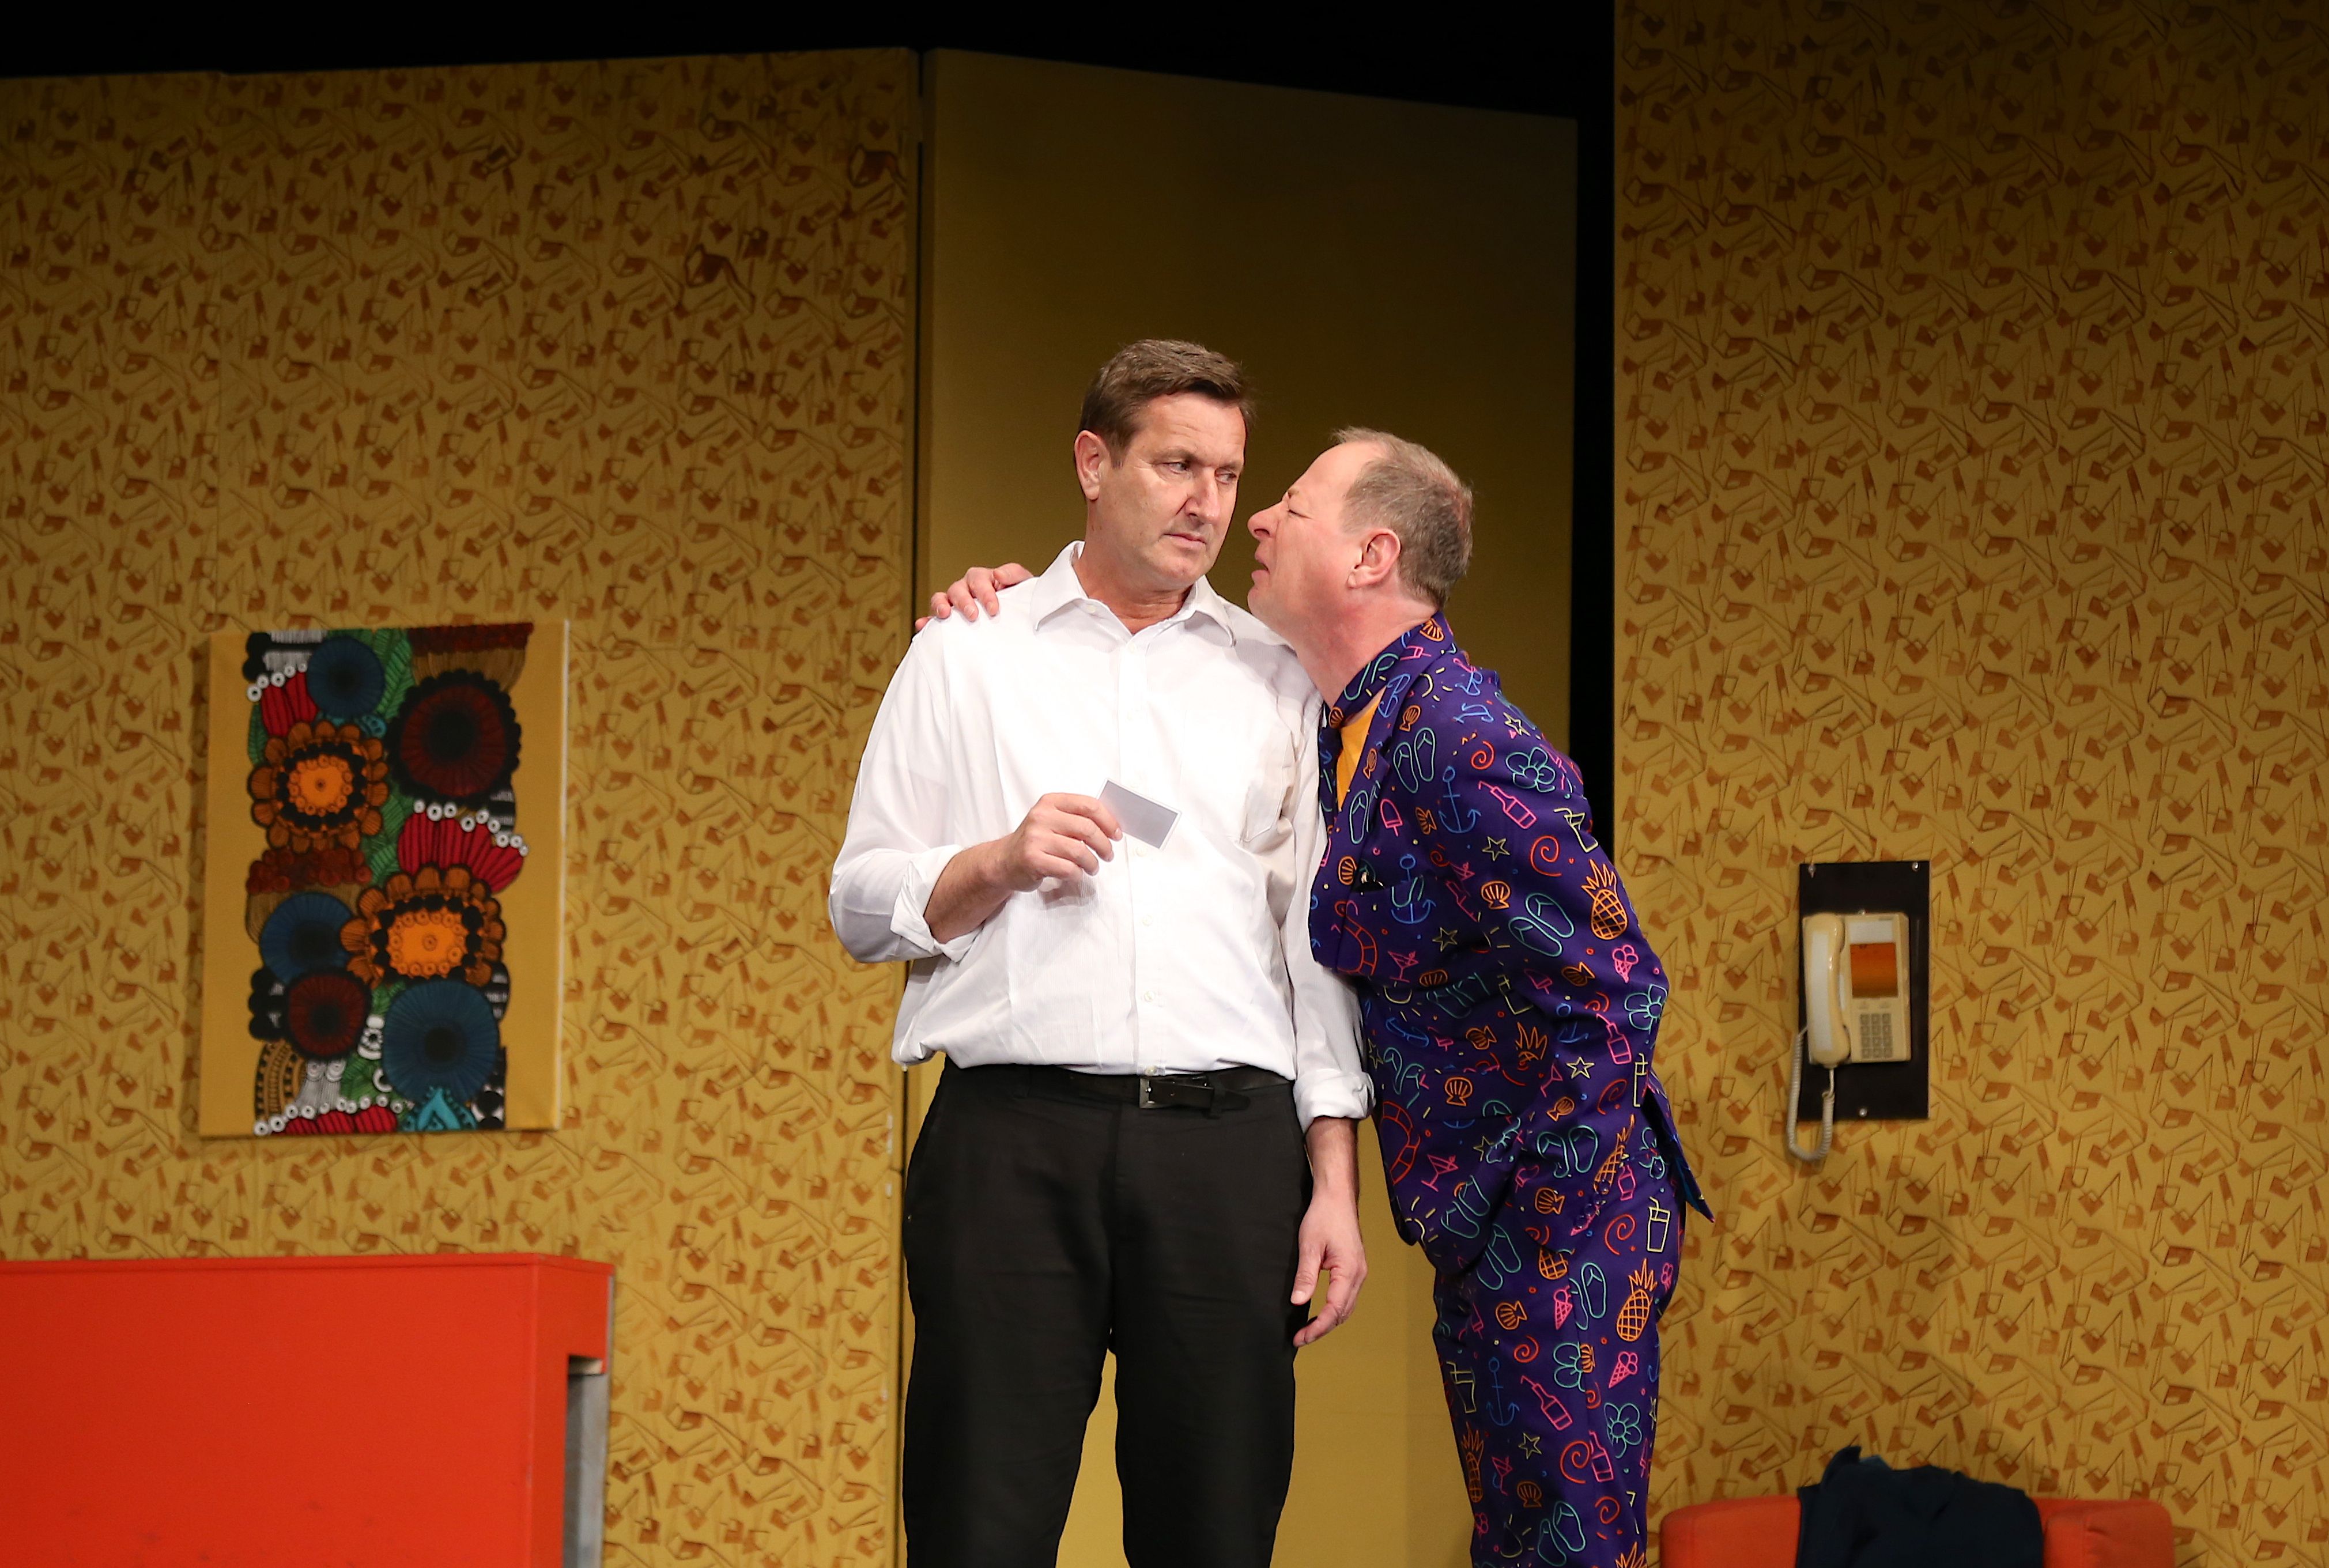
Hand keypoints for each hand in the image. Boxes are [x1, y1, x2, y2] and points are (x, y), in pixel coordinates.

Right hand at [916, 561, 1032, 629]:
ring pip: (941, 598)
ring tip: (944, 615)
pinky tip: (923, 625)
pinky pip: (933, 618)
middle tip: (972, 615)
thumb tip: (998, 574)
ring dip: (940, 605)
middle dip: (964, 602)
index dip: (985, 593)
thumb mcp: (1023, 584)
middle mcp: (966, 589)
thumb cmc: (1019, 600)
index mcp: (983, 579)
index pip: (979, 580)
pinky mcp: (950, 619)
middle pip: (958, 589)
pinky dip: (927, 621)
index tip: (994, 609)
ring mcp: (956, 604)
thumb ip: (1014, 574)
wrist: (1021, 617)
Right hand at [991, 792, 1122, 886]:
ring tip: (1092, 867)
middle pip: (1088, 829)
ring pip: (1080, 851)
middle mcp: (1041, 816)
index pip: (1089, 805)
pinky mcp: (1033, 859)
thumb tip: (1110, 826)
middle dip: (1104, 845)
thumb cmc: (1034, 841)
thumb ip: (1076, 819)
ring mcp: (1035, 838)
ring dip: (1092, 863)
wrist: (1003, 861)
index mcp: (1050, 802)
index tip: (1116, 834)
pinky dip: (1077, 874)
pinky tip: (1076, 874)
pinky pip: (1068, 869)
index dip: (1108, 821)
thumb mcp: (1052, 820)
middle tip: (1108, 854)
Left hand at [1292, 1117, 1366, 1346]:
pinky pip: (1347, 1296)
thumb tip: (1298, 1301)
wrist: (1337, 1196)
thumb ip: (1306, 1275)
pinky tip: (1320, 1312)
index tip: (1300, 1337)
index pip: (1334, 1309)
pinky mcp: (1354, 1268)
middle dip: (1323, 1328)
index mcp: (1350, 1271)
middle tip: (1299, 1338)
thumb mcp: (1309, 1245)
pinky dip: (1335, 1309)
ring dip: (1329, 1321)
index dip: (1318, 1327)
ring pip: (1347, 1307)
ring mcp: (1359, 1272)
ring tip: (1307, 1330)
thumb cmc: (1324, 1216)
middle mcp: (1359, 1275)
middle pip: (1343, 1313)